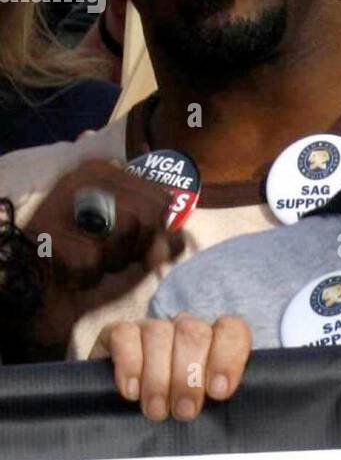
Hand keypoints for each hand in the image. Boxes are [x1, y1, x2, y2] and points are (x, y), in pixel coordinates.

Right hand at [21, 160, 184, 353]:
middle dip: (136, 247)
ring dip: (113, 261)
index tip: (140, 240)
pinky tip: (73, 272)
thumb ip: (159, 233)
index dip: (159, 229)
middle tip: (113, 254)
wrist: (45, 288)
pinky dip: (88, 276)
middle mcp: (82, 179)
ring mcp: (62, 204)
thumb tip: (176, 239)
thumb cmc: (94, 258)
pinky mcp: (49, 234)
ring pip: (123, 232)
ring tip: (93, 260)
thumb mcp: (134, 240)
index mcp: (104, 171)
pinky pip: (93, 261)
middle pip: (145, 215)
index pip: (161, 197)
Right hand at [91, 313, 251, 420]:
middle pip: (194, 333)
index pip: (232, 330)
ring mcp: (150, 328)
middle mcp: (184, 328)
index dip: (228, 358)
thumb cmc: (176, 409)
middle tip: (185, 411)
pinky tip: (131, 392)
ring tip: (157, 411)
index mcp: (214, 339)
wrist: (123, 409)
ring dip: (158, 378)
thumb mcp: (203, 405)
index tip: (219, 392)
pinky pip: (124, 335)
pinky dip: (129, 364)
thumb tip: (226, 407)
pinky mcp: (117, 333)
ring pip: (158, 333)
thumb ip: (217, 399)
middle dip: (189, 376)